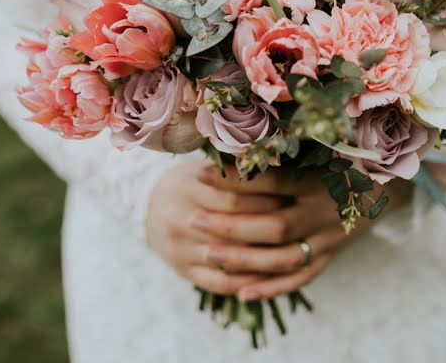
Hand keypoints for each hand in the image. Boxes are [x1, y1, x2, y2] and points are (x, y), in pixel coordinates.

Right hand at [145, 157, 288, 294]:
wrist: (147, 209)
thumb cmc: (190, 182)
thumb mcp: (204, 168)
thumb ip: (232, 170)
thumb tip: (275, 162)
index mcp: (186, 189)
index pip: (234, 198)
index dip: (266, 199)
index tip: (293, 196)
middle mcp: (179, 220)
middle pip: (233, 229)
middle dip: (268, 227)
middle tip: (299, 223)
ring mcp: (179, 249)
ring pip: (229, 258)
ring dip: (263, 257)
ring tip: (292, 249)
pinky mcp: (184, 272)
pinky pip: (221, 283)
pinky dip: (248, 282)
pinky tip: (272, 276)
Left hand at [191, 163, 412, 301]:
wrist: (387, 185)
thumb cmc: (343, 156)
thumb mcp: (321, 144)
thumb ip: (285, 144)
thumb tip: (238, 133)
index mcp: (321, 179)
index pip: (273, 182)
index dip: (236, 179)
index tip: (200, 173)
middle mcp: (325, 212)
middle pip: (274, 226)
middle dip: (230, 225)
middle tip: (193, 220)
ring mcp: (329, 239)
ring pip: (283, 258)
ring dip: (243, 260)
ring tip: (207, 253)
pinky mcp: (329, 257)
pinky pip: (300, 278)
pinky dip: (271, 288)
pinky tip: (240, 291)